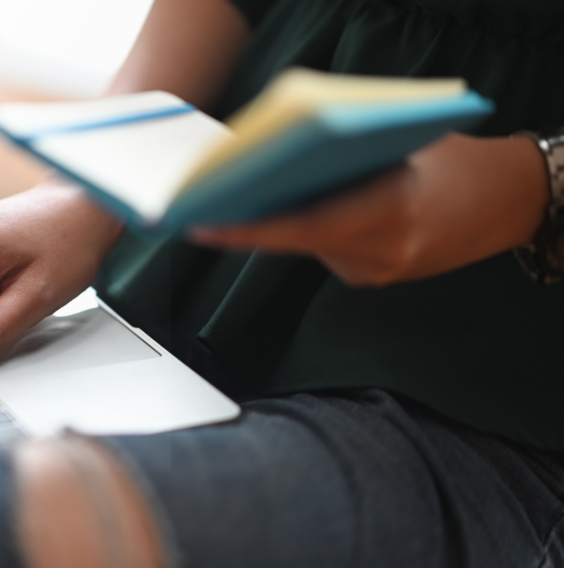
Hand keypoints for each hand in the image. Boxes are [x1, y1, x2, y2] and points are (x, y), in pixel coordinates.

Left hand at [189, 133, 547, 285]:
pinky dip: (310, 230)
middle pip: (295, 240)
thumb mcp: (399, 146)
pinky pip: (326, 252)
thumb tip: (272, 163)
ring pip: (308, 247)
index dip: (247, 228)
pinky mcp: (374, 279)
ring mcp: (378, 273)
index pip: (300, 227)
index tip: (202, 224)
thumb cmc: (454, 162)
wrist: (506, 203)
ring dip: (282, 223)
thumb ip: (342, 159)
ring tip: (251, 196)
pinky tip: (304, 207)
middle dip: (252, 222)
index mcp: (388, 214)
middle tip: (206, 206)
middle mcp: (381, 254)